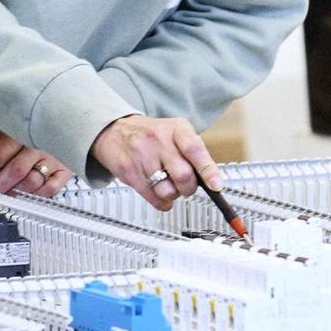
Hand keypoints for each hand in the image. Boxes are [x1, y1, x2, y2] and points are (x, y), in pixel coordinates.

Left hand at [0, 131, 72, 199]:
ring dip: (15, 191)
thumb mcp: (2, 142)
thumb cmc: (28, 135)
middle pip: (15, 169)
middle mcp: (37, 143)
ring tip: (6, 193)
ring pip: (32, 181)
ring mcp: (53, 157)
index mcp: (18, 132)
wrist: (63, 126)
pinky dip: (35, 195)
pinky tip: (27, 192)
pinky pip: (49, 190)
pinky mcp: (65, 170)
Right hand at [89, 115, 222, 211]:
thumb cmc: (152, 135)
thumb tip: (212, 180)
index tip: (216, 185)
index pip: (194, 149)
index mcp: (176, 128)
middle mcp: (158, 139)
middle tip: (186, 186)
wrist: (114, 131)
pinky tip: (158, 191)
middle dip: (188, 188)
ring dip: (172, 194)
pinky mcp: (129, 171)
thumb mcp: (175, 133)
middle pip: (183, 175)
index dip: (208, 169)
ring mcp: (141, 155)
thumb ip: (193, 153)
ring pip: (167, 191)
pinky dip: (161, 202)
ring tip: (167, 184)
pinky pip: (153, 198)